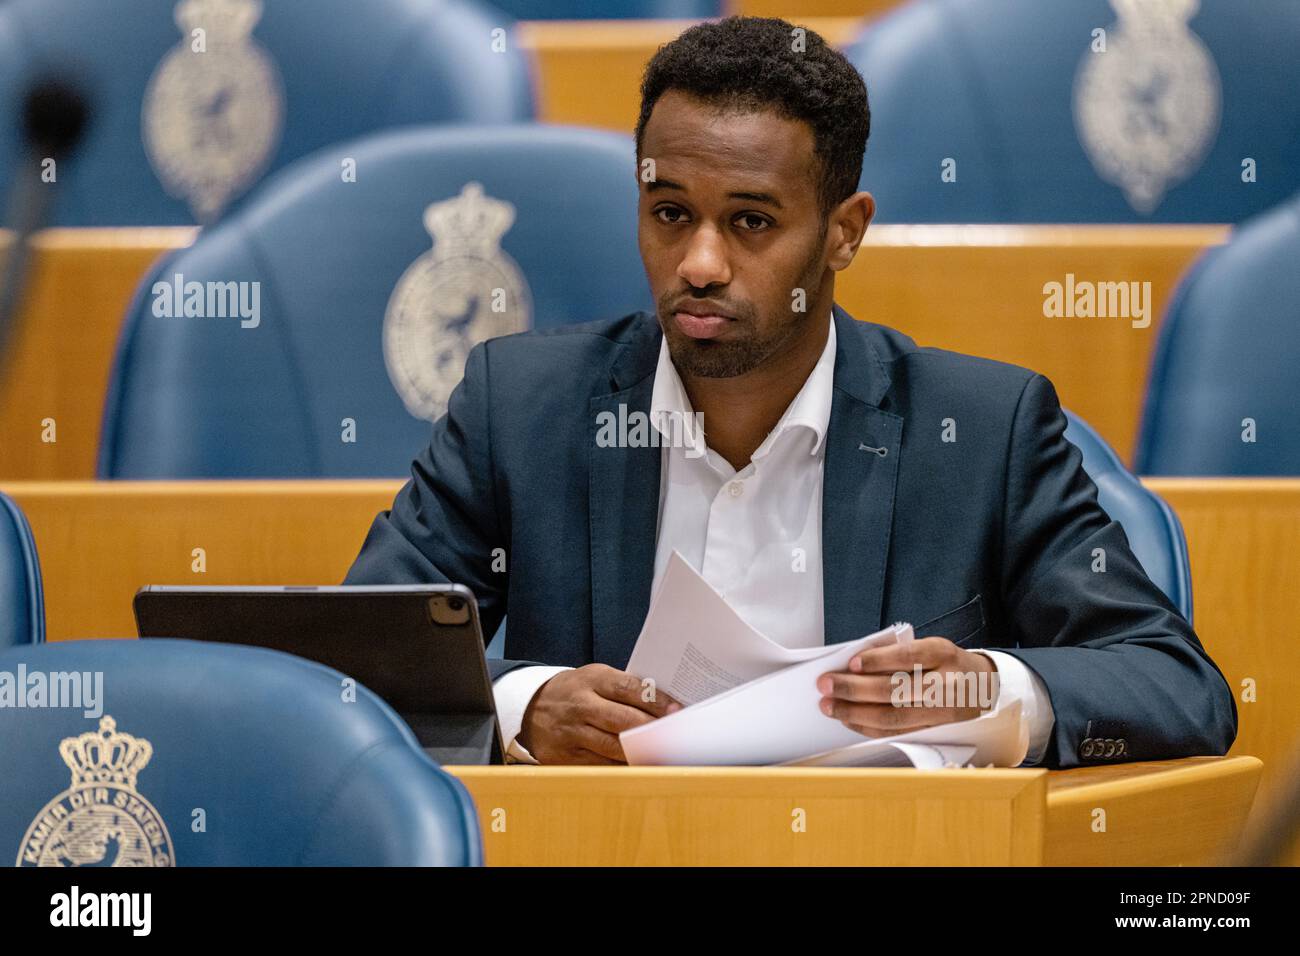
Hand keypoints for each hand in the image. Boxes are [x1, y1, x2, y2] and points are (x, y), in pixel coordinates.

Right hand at [518, 664, 681, 764]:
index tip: (677, 711)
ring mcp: (571, 733)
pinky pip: (600, 765)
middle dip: (653, 730)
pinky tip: (639, 766)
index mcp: (591, 679)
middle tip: (676, 737)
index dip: (656, 701)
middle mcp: (580, 705)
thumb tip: (664, 704)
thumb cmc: (575, 691)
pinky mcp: (565, 757)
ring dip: (642, 753)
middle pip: (624, 721)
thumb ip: (624, 688)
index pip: (629, 688)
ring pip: (613, 747)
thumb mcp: (595, 678)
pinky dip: (622, 767)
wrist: (530, 707)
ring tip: (664, 754)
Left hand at [816, 637, 998, 738]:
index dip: (879, 661)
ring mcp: (940, 711)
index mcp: (942, 654)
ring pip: (893, 716)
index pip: (908, 657)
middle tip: (826, 684)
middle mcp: (944, 684)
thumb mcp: (929, 647)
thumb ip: (897, 652)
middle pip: (895, 689)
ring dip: (855, 712)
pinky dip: (867, 726)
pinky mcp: (933, 729)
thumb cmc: (945, 663)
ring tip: (829, 705)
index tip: (852, 663)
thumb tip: (853, 664)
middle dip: (854, 688)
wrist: (984, 686)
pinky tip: (848, 718)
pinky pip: (896, 731)